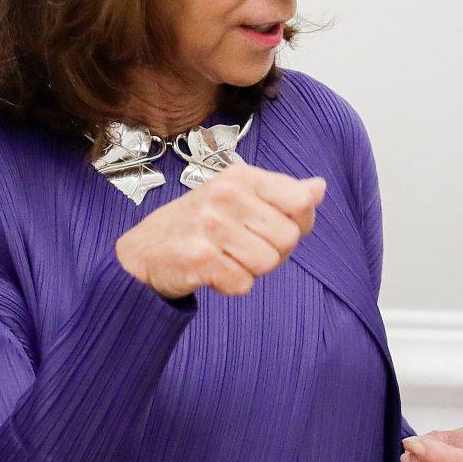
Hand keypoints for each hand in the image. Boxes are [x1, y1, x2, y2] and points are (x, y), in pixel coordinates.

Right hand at [115, 164, 325, 298]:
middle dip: (274, 251)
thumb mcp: (239, 197)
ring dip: (252, 269)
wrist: (142, 252)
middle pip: (289, 237)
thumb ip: (282, 194)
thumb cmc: (199, 223)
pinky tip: (213, 270)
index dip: (300, 222)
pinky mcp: (200, 258)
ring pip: (269, 262)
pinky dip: (232, 284)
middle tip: (244, 247)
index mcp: (241, 177)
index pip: (301, 200)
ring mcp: (211, 226)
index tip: (275, 226)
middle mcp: (225, 195)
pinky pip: (244, 283)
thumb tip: (320, 187)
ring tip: (227, 257)